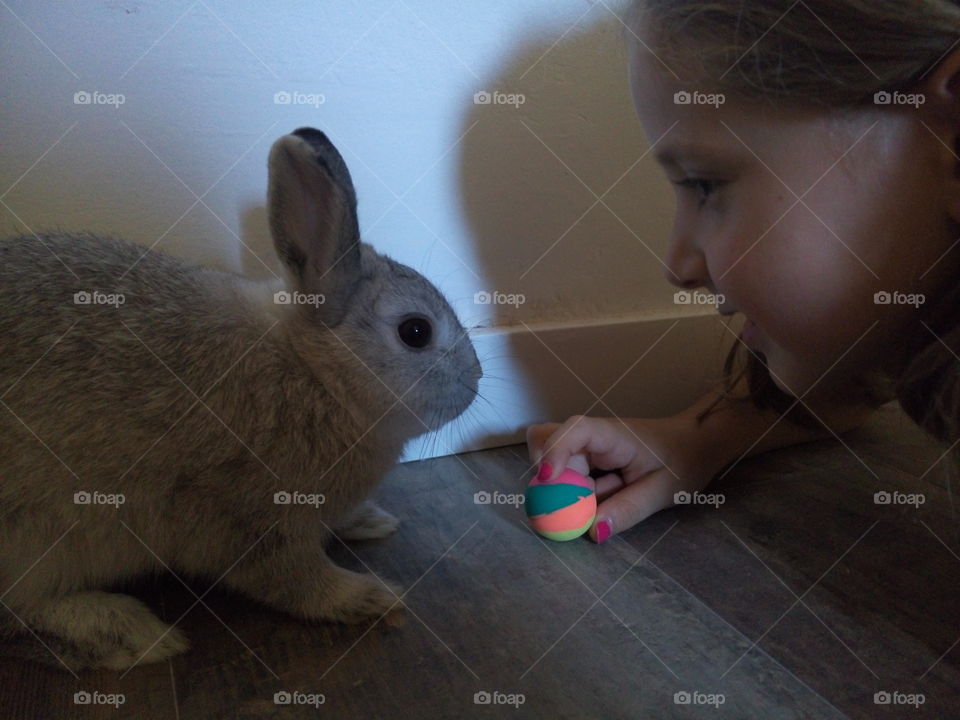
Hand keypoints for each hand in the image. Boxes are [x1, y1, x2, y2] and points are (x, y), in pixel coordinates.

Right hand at [525, 414, 722, 542]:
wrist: (697, 445)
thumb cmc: (684, 462)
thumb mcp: (662, 491)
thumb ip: (628, 509)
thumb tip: (593, 531)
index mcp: (614, 435)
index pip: (575, 430)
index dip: (555, 449)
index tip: (546, 479)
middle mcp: (594, 437)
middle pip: (549, 443)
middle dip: (549, 479)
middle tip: (566, 511)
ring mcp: (589, 448)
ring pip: (555, 463)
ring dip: (562, 489)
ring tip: (591, 508)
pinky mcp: (588, 461)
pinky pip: (568, 477)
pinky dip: (573, 495)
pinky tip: (599, 504)